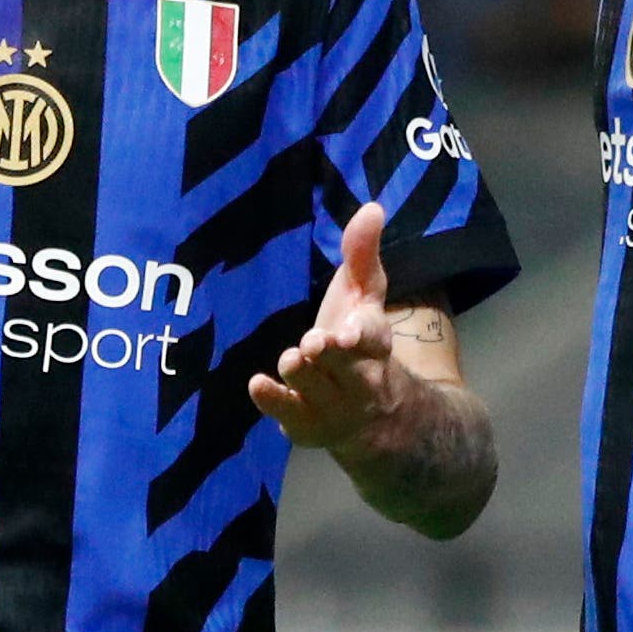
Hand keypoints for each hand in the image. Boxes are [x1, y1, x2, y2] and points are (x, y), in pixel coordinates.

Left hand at [249, 202, 402, 451]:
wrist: (374, 416)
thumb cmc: (358, 341)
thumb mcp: (363, 297)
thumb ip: (363, 254)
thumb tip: (371, 207)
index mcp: (374, 343)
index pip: (371, 337)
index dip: (359, 334)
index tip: (346, 333)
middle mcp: (358, 378)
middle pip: (345, 367)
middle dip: (330, 356)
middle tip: (313, 343)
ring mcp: (332, 405)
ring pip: (316, 389)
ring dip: (302, 373)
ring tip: (293, 358)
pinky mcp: (306, 424)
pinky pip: (289, 415)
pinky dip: (274, 401)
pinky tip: (257, 384)